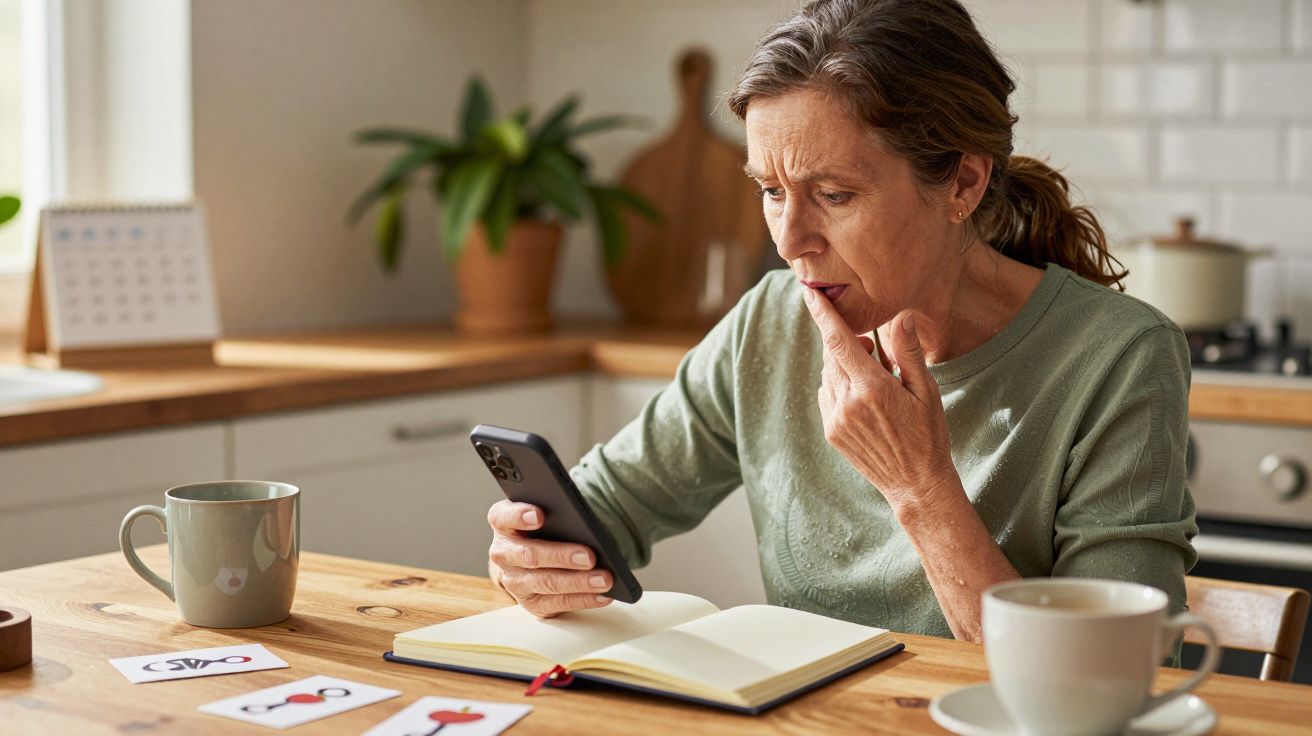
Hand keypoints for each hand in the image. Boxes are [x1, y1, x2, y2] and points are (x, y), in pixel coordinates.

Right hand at [486, 500, 613, 617]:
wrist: (526, 561)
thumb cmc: (540, 528)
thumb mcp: (541, 512)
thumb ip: (554, 510)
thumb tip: (585, 517)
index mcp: (503, 523)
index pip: (504, 516)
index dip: (519, 516)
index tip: (540, 516)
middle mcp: (504, 553)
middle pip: (530, 555)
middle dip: (561, 556)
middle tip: (589, 556)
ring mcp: (515, 581)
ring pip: (546, 582)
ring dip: (578, 582)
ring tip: (604, 579)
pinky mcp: (531, 602)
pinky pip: (559, 603)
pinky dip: (583, 599)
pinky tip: (602, 595)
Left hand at [802, 287, 957, 512]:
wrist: (915, 484)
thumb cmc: (928, 435)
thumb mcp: (927, 391)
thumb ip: (908, 352)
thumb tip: (900, 316)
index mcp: (871, 389)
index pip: (838, 342)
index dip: (822, 315)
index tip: (809, 293)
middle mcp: (847, 403)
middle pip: (831, 354)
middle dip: (845, 341)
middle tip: (872, 348)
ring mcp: (835, 420)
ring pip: (828, 374)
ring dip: (843, 364)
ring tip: (874, 377)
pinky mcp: (831, 432)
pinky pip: (827, 394)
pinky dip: (839, 385)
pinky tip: (863, 395)